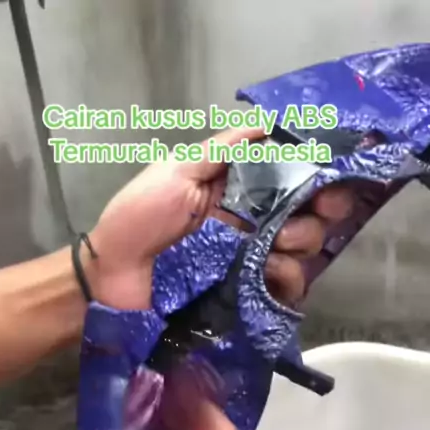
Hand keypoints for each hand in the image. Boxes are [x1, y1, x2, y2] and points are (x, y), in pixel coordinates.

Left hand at [89, 127, 353, 309]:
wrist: (109, 275)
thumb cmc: (135, 219)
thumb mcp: (175, 172)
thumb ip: (221, 150)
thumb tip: (266, 124)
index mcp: (234, 194)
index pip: (288, 183)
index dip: (314, 180)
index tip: (328, 180)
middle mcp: (248, 227)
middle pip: (303, 218)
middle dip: (315, 214)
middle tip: (306, 217)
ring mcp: (246, 264)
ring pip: (299, 253)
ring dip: (299, 244)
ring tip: (275, 246)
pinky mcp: (241, 298)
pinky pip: (280, 291)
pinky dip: (286, 281)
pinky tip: (270, 274)